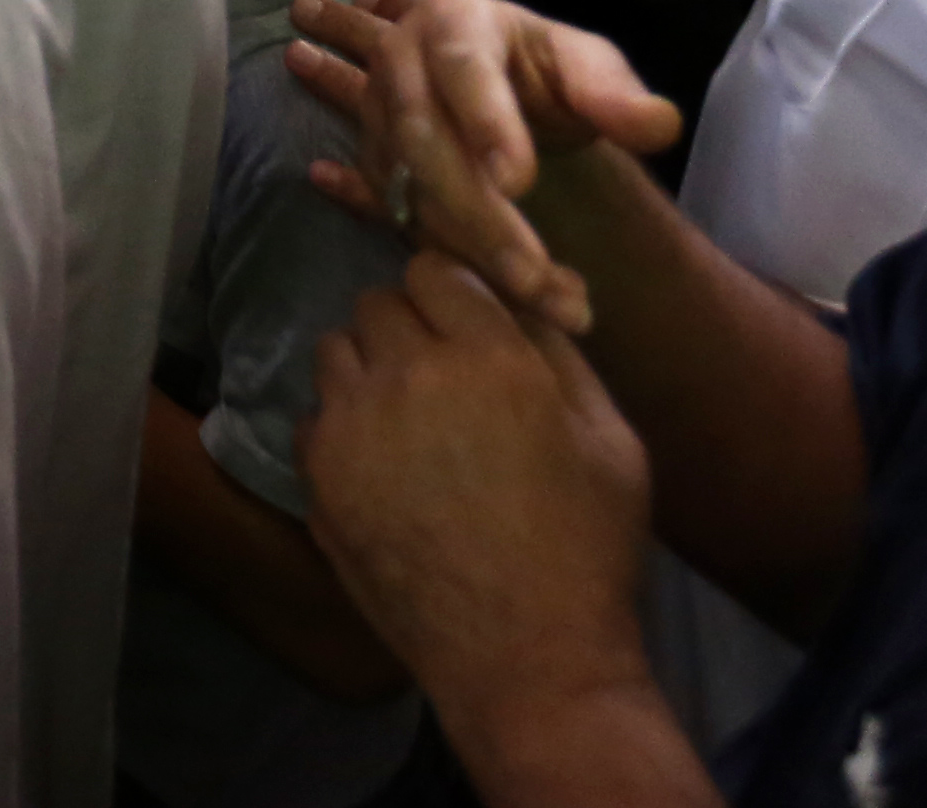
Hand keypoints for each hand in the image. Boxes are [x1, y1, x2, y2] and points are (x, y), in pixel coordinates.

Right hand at [285, 0, 680, 332]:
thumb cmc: (544, 70)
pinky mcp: (374, 166)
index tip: (519, 183)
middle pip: (423, 138)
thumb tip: (660, 124)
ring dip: (471, 250)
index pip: (463, 68)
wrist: (496, 84)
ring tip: (543, 298)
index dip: (486, 123)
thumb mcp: (588, 66)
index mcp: (453, 19)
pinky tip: (511, 297)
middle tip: (535, 275)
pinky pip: (401, 219)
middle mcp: (399, 61)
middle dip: (478, 213)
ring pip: (409, 190)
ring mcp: (375, 115)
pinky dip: (456, 261)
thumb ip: (619, 95)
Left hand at [301, 260, 661, 760]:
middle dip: (409, 330)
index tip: (468, 330)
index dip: (453, 296)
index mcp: (491, 358)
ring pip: (336, 351)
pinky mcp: (317, 475)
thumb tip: (516, 297)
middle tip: (443, 383)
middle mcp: (410, 375)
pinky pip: (315, 416)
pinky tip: (383, 473)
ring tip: (408, 425)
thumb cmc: (586, 550)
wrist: (528, 660)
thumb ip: (558, 355)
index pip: (435, 268)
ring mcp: (352, 426)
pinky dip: (342, 430)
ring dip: (368, 372)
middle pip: (378, 303)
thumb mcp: (612, 441)